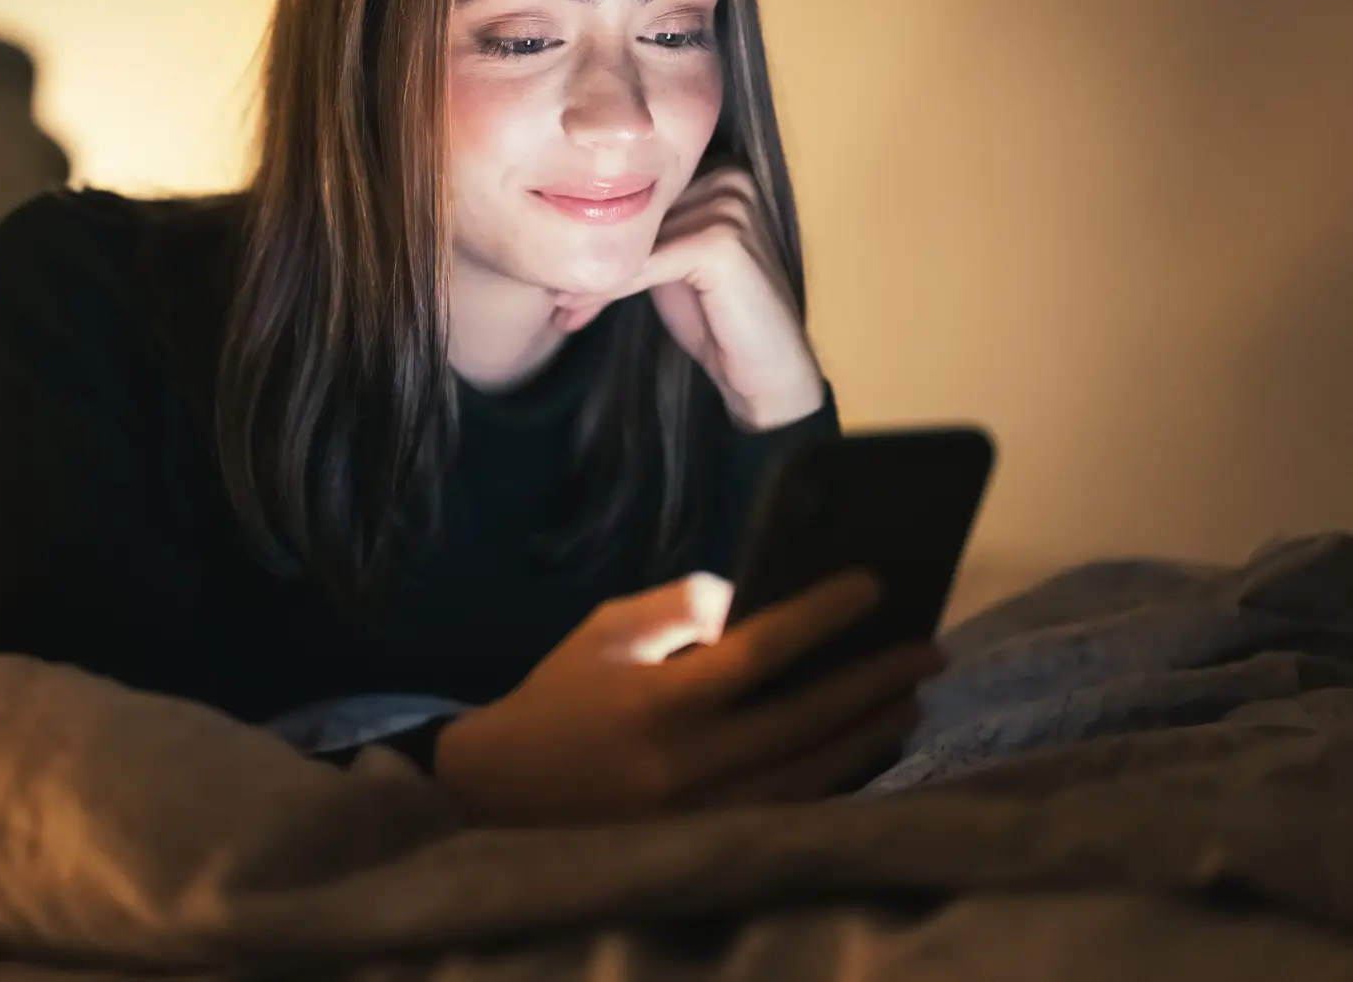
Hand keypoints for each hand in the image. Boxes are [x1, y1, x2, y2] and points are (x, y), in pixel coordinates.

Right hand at [431, 570, 942, 826]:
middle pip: (805, 717)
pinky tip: (868, 750)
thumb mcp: (604, 632)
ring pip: (814, 773)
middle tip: (928, 648)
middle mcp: (688, 763)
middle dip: (874, 679)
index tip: (872, 584)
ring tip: (910, 699)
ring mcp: (705, 815)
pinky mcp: (712, 847)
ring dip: (871, 734)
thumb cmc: (560, 700)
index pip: (759, 650)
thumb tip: (755, 596)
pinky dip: (839, 780)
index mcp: (656, 700)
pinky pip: (796, 811)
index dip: (821, 613)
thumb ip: (676, 606)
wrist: (503, 796)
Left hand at [559, 162, 822, 430]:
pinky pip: (645, 263)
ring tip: (562, 310)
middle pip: (636, 217)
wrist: (766, 373)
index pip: (640, 196)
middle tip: (554, 300)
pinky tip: (581, 312)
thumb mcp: (667, 266)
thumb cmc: (716, 319)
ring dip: (593, 281)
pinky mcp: (723, 243)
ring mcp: (730, 206)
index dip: (596, 237)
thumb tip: (557, 231)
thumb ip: (636, 236)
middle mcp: (728, 177)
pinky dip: (611, 289)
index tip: (556, 277)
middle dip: (590, 262)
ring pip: (635, 241)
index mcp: (718, 171)